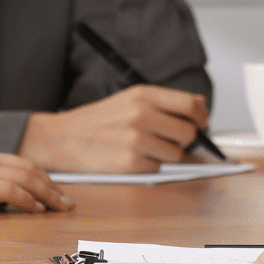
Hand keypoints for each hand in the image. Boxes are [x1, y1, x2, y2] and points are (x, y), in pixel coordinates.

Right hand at [0, 142, 72, 214]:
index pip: (17, 162)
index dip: (39, 177)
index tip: (52, 190)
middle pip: (28, 167)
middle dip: (51, 186)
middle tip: (66, 202)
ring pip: (25, 177)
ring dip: (46, 194)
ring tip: (60, 208)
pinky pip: (10, 191)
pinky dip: (27, 200)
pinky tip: (35, 210)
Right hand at [20, 85, 208, 172]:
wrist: (62, 138)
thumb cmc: (97, 121)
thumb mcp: (130, 99)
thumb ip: (164, 102)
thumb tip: (200, 106)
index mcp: (143, 95)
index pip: (191, 104)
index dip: (202, 116)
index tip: (201, 122)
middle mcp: (141, 114)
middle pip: (188, 132)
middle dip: (184, 139)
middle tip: (168, 139)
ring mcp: (136, 139)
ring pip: (176, 153)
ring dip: (166, 155)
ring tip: (144, 148)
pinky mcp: (131, 163)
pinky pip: (158, 168)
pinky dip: (149, 166)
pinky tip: (131, 158)